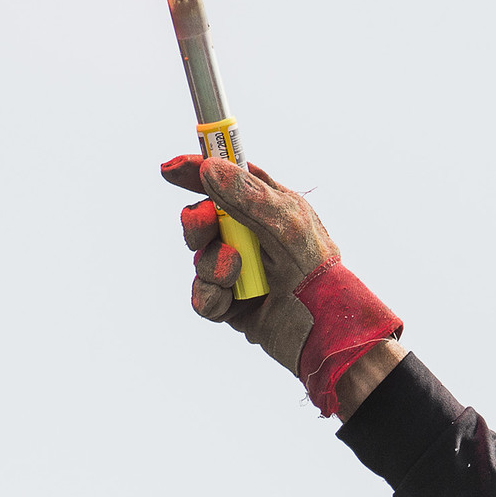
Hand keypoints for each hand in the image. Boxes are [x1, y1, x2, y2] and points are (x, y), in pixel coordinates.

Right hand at [163, 153, 336, 376]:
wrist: (325, 329)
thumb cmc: (315, 271)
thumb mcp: (286, 224)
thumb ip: (247, 196)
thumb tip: (209, 168)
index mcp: (270, 211)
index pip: (227, 181)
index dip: (197, 172)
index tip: (170, 170)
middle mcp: (252, 239)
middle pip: (203, 219)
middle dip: (197, 223)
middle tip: (206, 225)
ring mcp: (240, 273)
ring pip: (200, 259)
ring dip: (212, 265)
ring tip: (235, 273)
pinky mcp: (233, 307)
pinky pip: (203, 297)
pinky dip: (210, 296)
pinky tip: (228, 301)